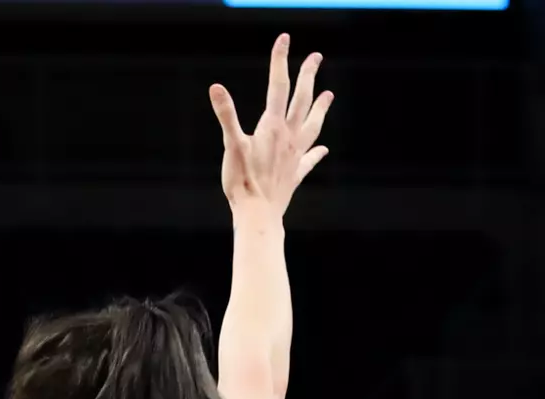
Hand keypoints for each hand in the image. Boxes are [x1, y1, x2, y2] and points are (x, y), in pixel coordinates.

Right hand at [209, 34, 334, 221]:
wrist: (259, 214)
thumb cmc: (242, 181)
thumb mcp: (231, 146)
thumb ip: (226, 115)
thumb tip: (216, 88)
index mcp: (272, 127)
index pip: (277, 86)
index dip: (280, 61)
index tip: (284, 39)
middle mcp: (289, 137)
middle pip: (302, 100)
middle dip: (308, 76)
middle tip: (315, 57)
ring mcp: (295, 155)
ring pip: (312, 125)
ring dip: (320, 108)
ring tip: (328, 95)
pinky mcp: (294, 173)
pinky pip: (309, 159)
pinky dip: (316, 152)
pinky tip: (322, 150)